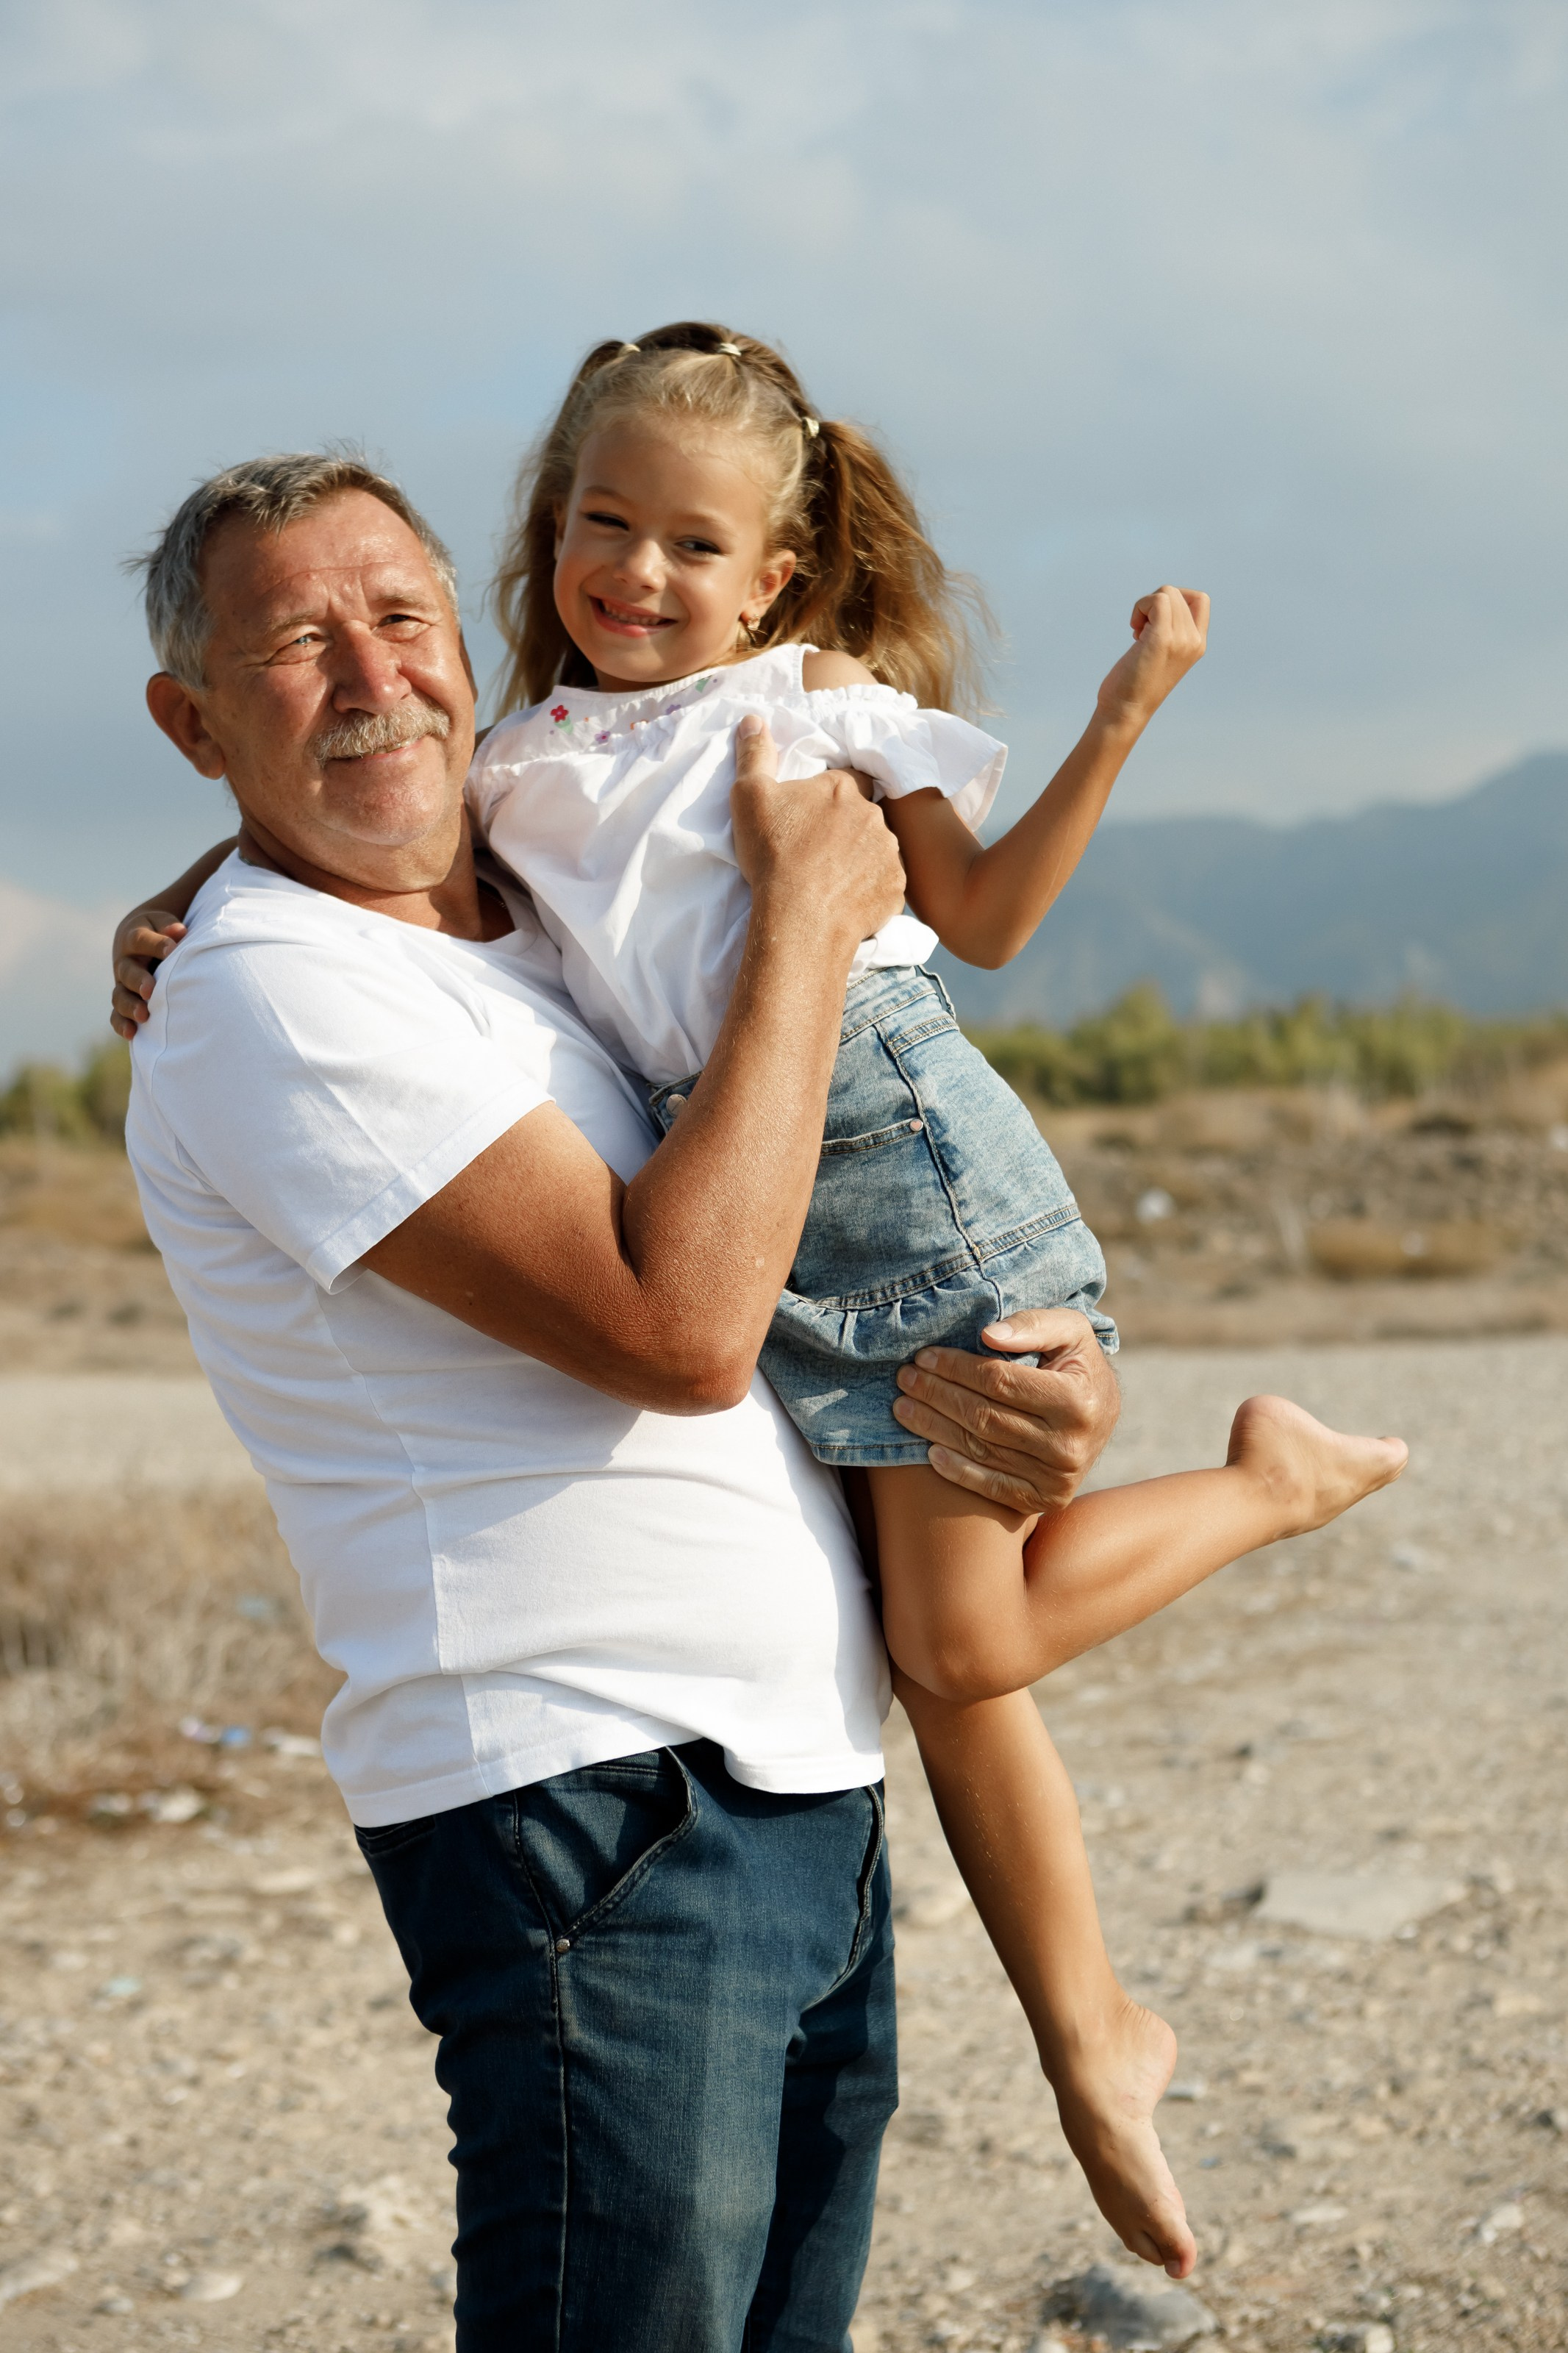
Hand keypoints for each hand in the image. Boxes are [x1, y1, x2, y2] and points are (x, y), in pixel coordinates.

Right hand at [110, 910, 186, 1039]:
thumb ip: (169, 927)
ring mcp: (123, 984)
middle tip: (150, 991)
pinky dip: (121, 1024)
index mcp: (134, 939)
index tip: (173, 950)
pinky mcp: (124, 1000)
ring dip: (130, 1007)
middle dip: (139, 981)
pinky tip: (131, 1034)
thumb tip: (180, 931)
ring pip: (120, 996)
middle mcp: (125, 962)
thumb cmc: (158, 932)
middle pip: (128, 972)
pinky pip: (117, 1015)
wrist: (136, 941)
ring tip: (143, 1016)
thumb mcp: (162, 923)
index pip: (141, 940)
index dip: (156, 945)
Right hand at [729, 715, 902, 949]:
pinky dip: (869, 891)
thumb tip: (754, 719)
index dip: (834, 791)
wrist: (799, 920)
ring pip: (878, 849)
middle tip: (819, 850)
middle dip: (848, 827)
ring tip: (831, 879)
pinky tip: (844, 901)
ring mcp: (890, 855)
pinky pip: (884, 885)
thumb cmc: (772, 854)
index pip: (851, 776)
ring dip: (860, 858)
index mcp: (842, 789)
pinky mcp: (895, 891)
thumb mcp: (750, 796)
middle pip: (864, 815)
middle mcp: (874, 816)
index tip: (818, 810)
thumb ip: (755, 754)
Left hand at [892, 1308, 1119, 1512]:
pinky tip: (930, 1452)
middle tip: (905, 1379)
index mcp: (1077, 1400)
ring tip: (904, 1408)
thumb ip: (1034, 1324)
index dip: (956, 1367)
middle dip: (937, 1395)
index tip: (925, 1355)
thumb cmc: (1078, 1365)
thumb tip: (987, 1335)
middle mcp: (1069, 1445)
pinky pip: (993, 1487)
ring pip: (981, 1449)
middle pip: (984, 1416)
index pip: (999, 1381)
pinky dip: (958, 1471)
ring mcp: (1057, 1478)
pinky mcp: (1046, 1500)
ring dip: (935, 1428)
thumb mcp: (1071, 1332)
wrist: (1101, 1416)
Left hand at [1095, 586, 1208, 733]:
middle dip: (1154, 604)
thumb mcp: (1162, 654)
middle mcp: (1193, 641)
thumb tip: (1158, 604)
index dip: (1176, 599)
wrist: (1126, 712)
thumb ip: (1169, 631)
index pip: (1201, 600)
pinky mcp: (1161, 639)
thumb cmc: (1136, 684)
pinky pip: (1157, 600)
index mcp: (1198, 644)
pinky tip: (1134, 630)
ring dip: (1145, 606)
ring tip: (1137, 633)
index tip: (1157, 620)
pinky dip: (1140, 607)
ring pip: (1167, 593)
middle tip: (1141, 632)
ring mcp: (1180, 640)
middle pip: (1178, 593)